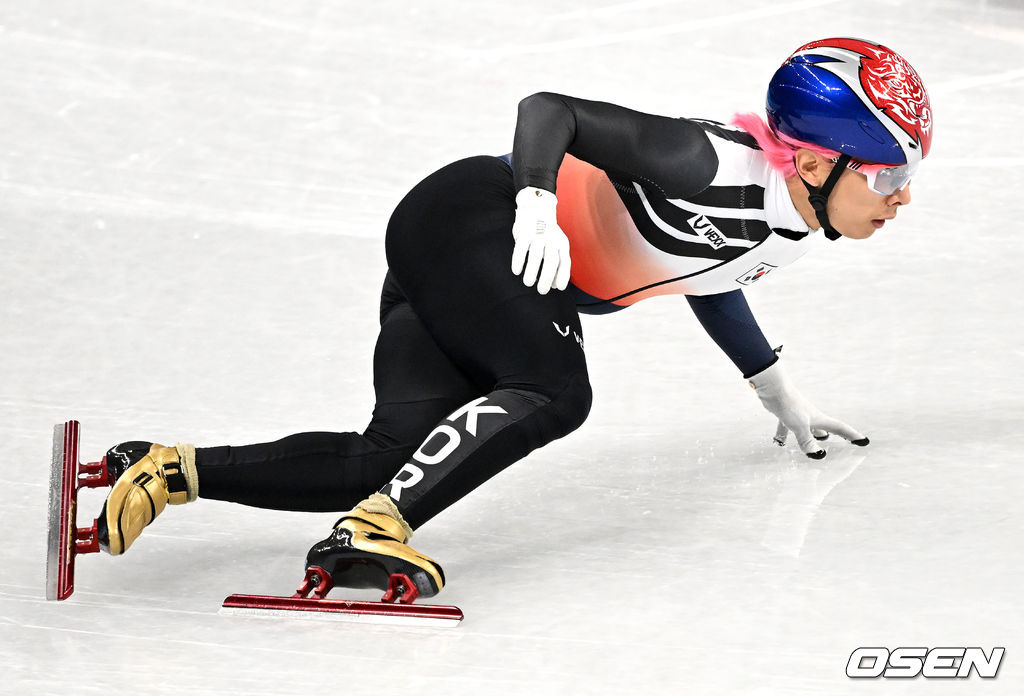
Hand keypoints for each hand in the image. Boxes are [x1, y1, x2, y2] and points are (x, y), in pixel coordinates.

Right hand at [511, 186, 570, 294]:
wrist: (537, 207)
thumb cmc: (547, 234)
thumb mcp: (558, 244)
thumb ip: (558, 262)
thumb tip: (554, 285)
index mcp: (562, 243)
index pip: (564, 262)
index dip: (562, 276)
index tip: (557, 288)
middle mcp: (552, 239)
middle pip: (551, 261)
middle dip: (546, 278)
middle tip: (541, 291)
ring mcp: (538, 235)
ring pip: (535, 256)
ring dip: (532, 272)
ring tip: (528, 283)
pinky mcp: (524, 232)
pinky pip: (521, 249)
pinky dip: (518, 261)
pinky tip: (516, 271)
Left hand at [748, 359, 868, 458]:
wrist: (773, 388)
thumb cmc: (789, 404)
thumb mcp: (799, 426)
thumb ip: (807, 441)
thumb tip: (818, 455)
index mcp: (818, 419)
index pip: (839, 428)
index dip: (852, 435)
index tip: (863, 441)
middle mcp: (810, 417)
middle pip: (825, 428)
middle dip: (834, 435)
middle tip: (844, 441)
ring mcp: (798, 415)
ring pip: (806, 429)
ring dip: (809, 437)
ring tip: (810, 447)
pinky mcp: (785, 415)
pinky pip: (786, 428)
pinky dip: (784, 436)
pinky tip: (779, 443)